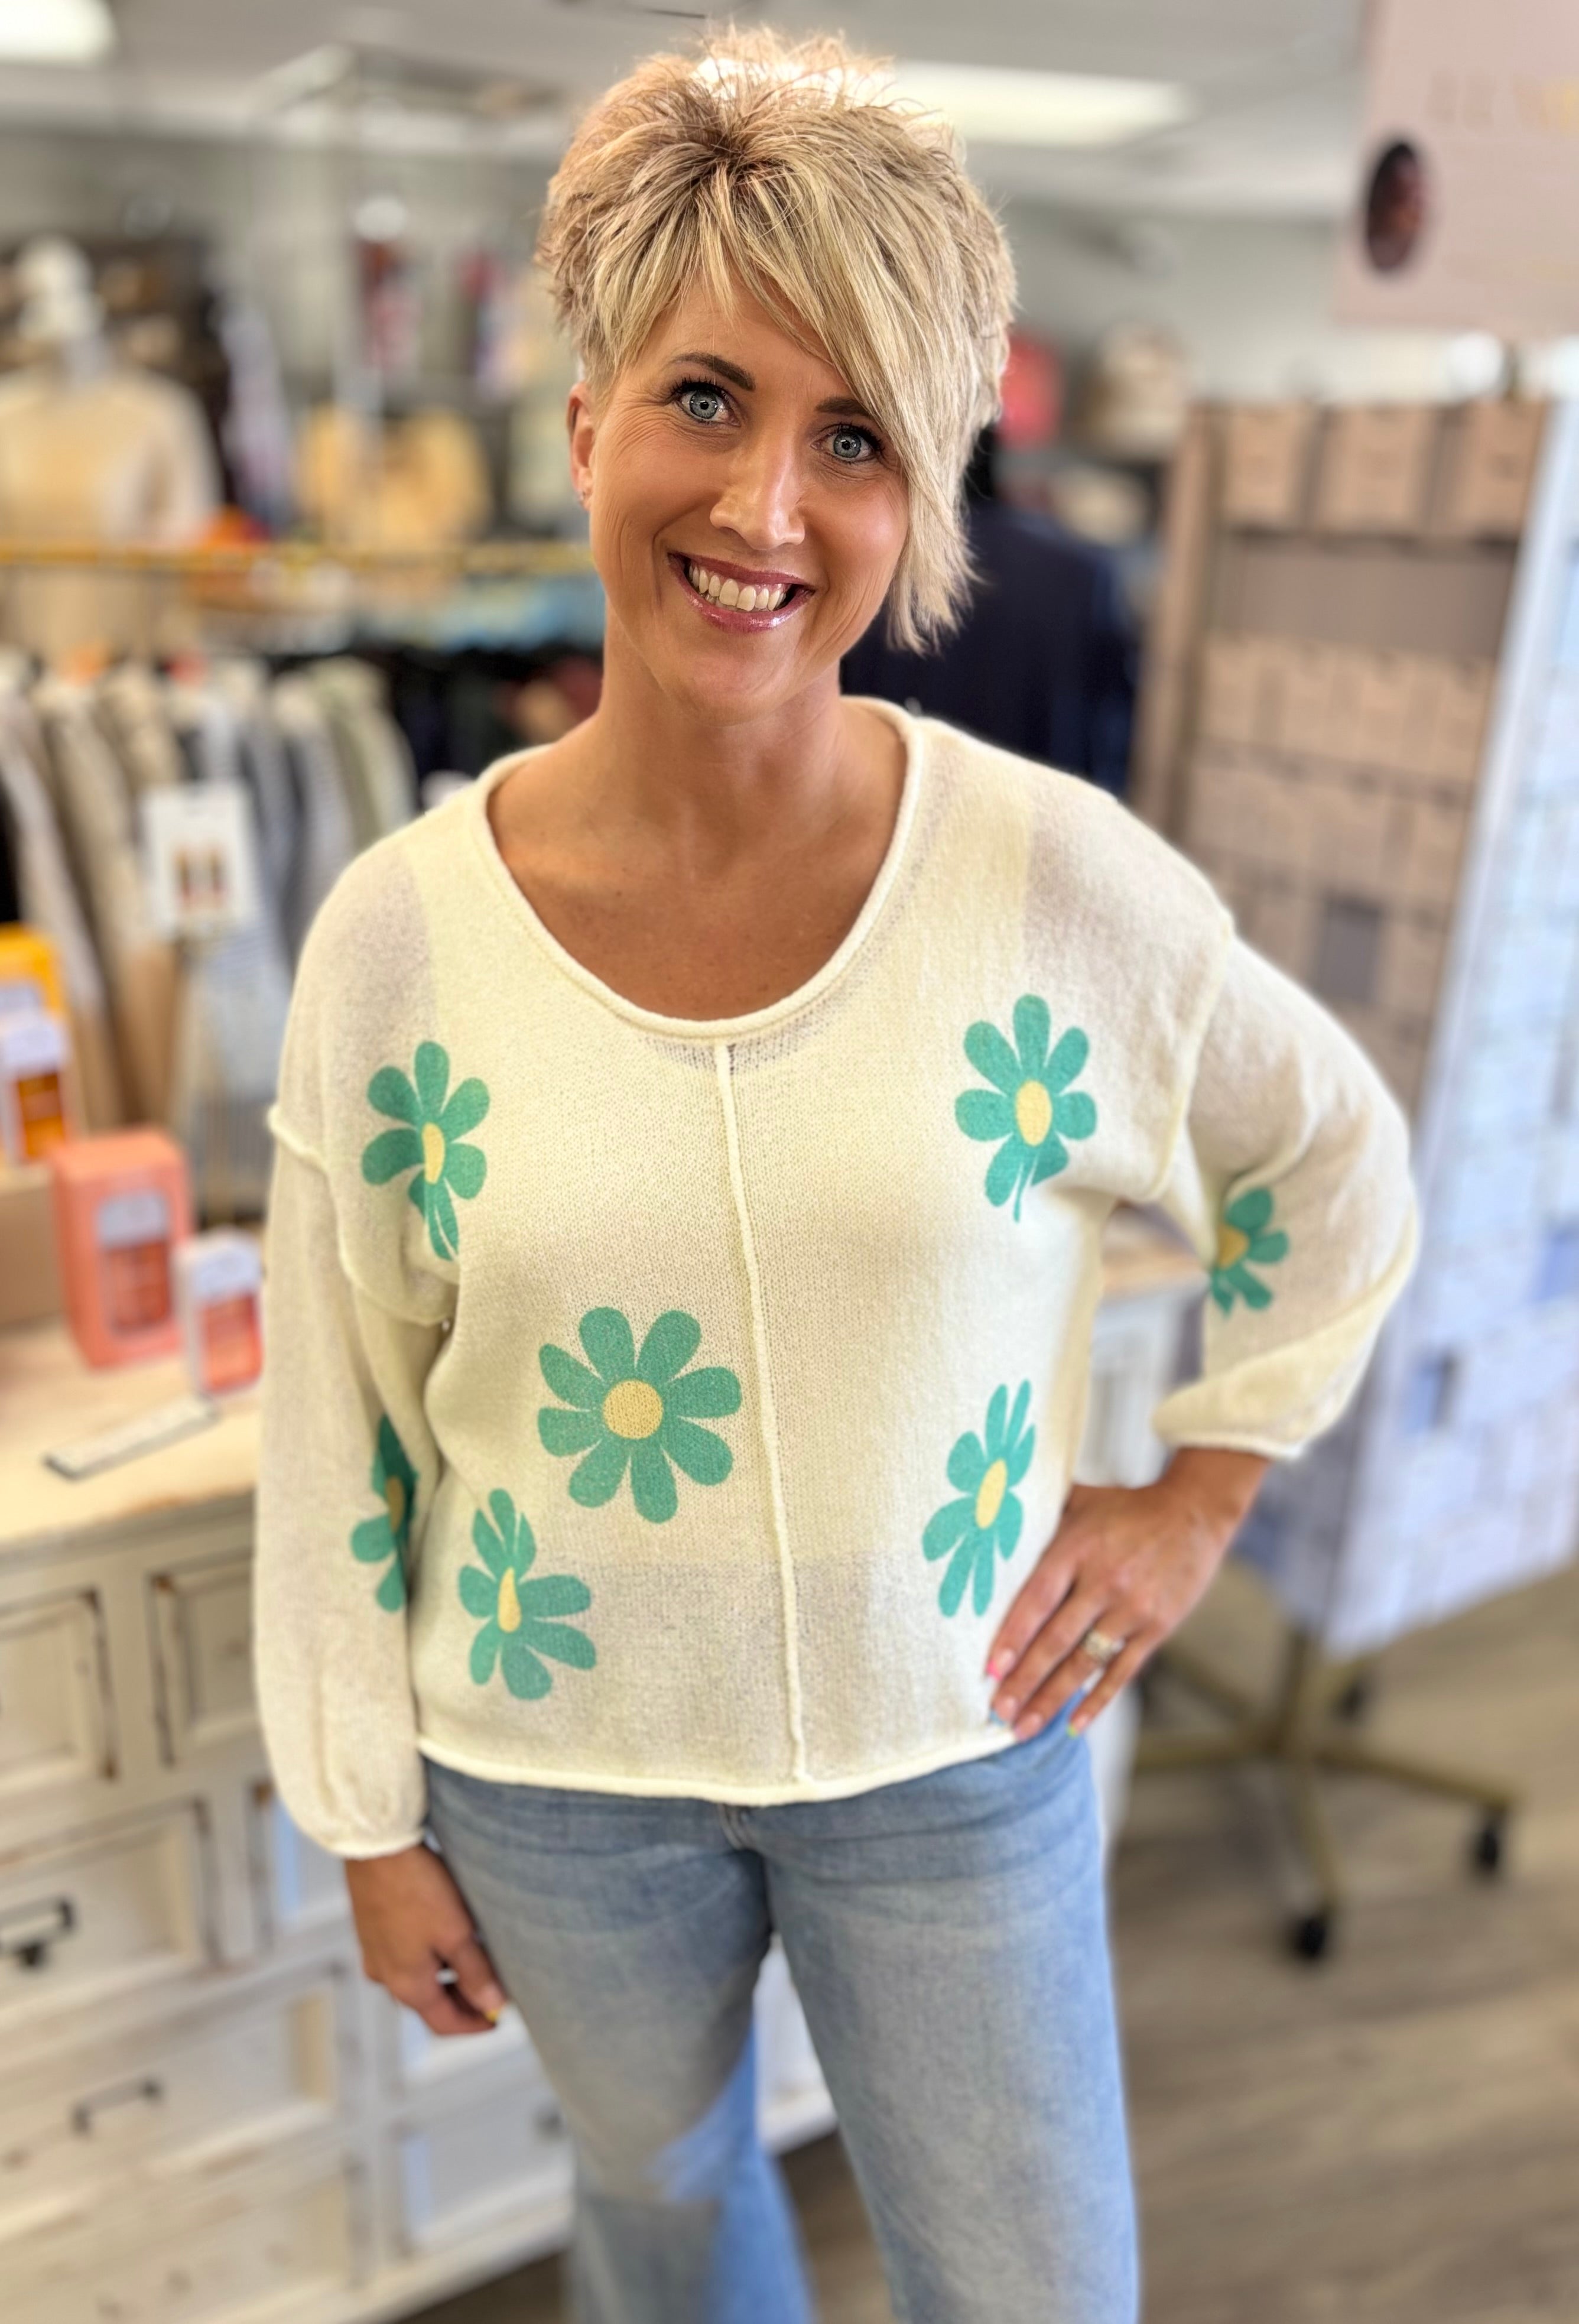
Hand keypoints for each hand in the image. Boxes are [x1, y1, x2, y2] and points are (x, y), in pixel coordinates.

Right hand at [344, 1842, 509, 2036]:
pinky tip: (444, 1934)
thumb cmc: (416, 1887)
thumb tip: (492, 2005)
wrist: (377, 1846)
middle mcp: (385, 1975)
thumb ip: (475, 1973)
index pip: (444, 2023)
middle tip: (491, 1989)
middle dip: (461, 2000)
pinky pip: (404, 1955)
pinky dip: (428, 1956)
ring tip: (474, 1958)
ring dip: (445, 1976)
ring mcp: (374, 1952)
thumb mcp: (456, 1933)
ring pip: (416, 1977)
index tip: (497, 2019)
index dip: (474, 2024)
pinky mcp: (372, 1928)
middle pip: (429, 2002)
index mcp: (406, 1985)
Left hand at [984, 1448, 1268, 1739]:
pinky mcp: (1157, 1627)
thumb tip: (986, 1517)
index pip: (1037, 1599)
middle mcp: (1105, 1581)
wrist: (1194, 1514)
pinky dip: (1097, 1701)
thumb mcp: (1080, 1501)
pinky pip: (1122, 1671)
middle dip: (1024, 1681)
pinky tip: (1074, 1725)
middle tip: (997, 1712)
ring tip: (1022, 1728)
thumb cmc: (1125, 1508)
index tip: (989, 1670)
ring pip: (1085, 1663)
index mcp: (1078, 1549)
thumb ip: (1038, 1515)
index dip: (1012, 1636)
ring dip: (1051, 1699)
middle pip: (1056, 1640)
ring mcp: (1133, 1608)